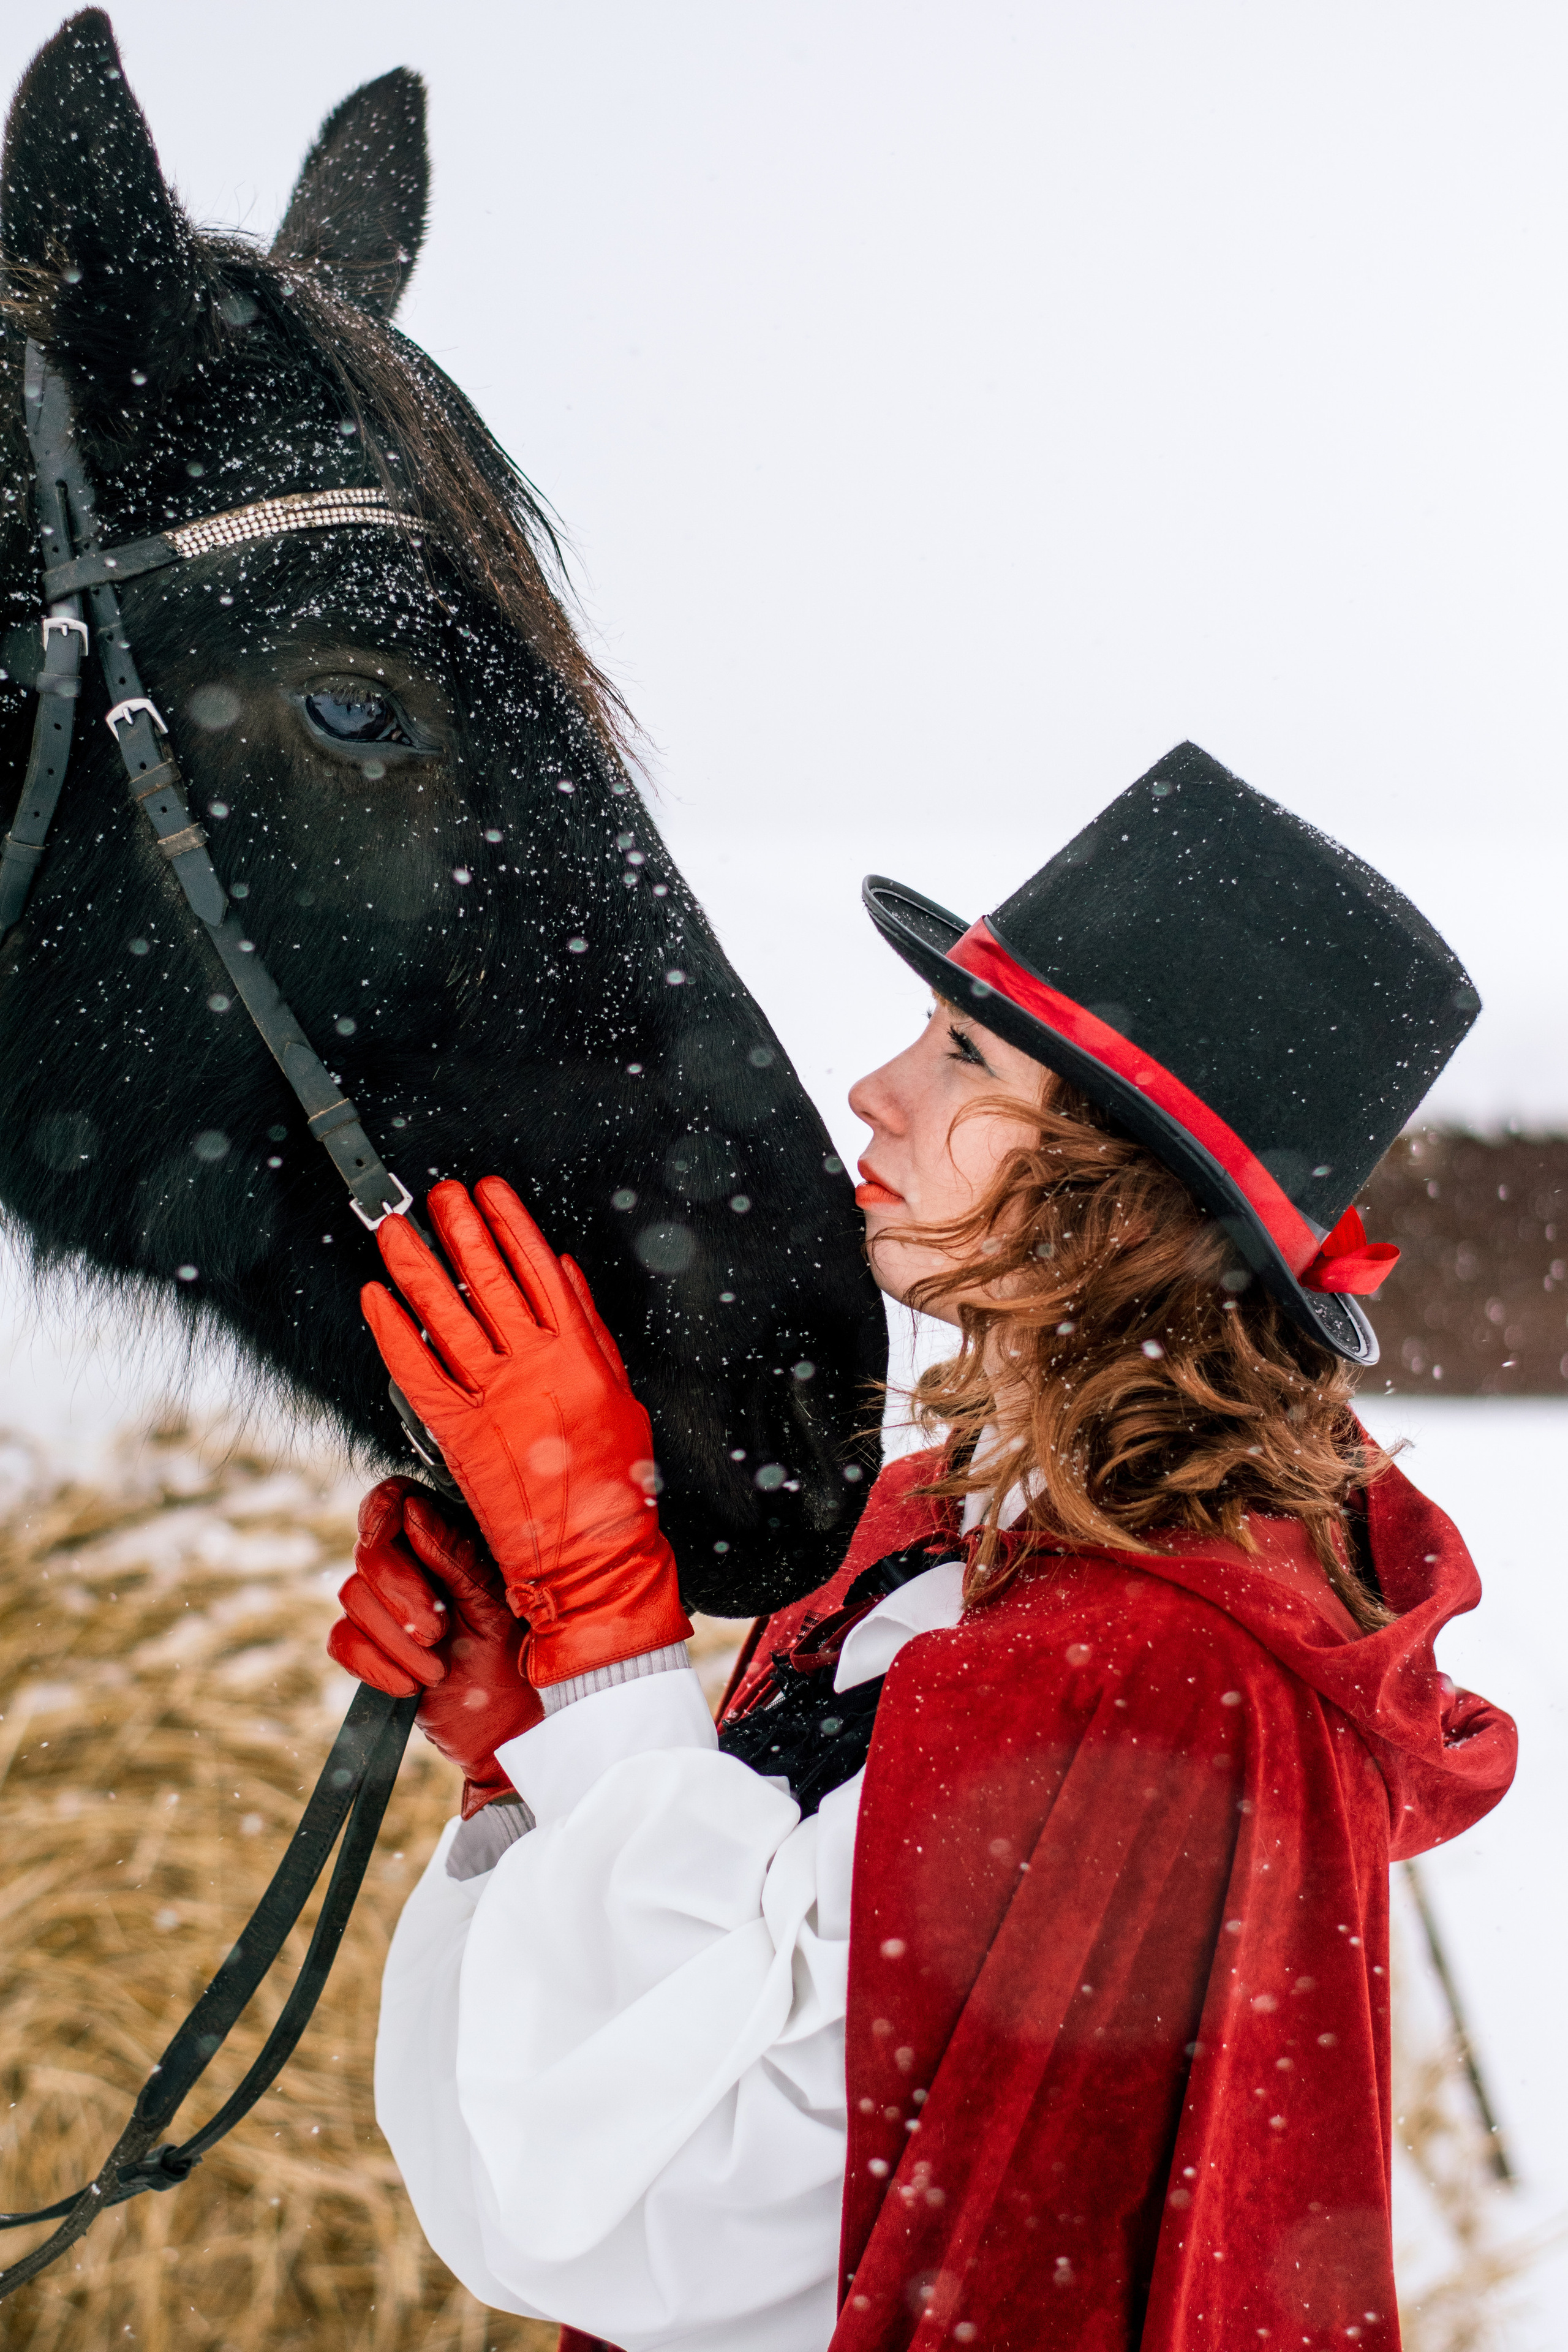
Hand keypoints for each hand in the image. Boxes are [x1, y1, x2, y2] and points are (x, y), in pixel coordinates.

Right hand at [328, 1475, 540, 1817]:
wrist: (506, 1729)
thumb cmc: (516, 1657)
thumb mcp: (493, 1603)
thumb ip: (454, 1555)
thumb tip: (413, 1509)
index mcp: (447, 1540)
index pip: (394, 1499)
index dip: (380, 1512)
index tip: (386, 1537)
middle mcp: (412, 1564)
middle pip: (367, 1552)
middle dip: (399, 1597)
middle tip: (437, 1633)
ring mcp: (386, 1605)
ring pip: (351, 1597)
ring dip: (395, 1642)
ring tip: (437, 1669)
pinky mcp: (369, 1646)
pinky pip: (341, 1640)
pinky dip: (374, 1666)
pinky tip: (411, 1686)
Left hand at [361, 1178, 691, 1687]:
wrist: (590, 1550)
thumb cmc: (613, 1480)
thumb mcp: (619, 1391)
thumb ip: (590, 1327)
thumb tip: (565, 1272)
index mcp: (576, 1351)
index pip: (536, 1269)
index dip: (509, 1225)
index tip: (490, 1192)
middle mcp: (532, 1364)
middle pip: (487, 1280)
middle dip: (460, 1230)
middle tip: (436, 1197)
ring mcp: (492, 1395)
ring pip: (445, 1314)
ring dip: (417, 1266)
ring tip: (397, 1230)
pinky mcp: (458, 1430)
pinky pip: (416, 1369)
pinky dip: (391, 1331)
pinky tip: (374, 1298)